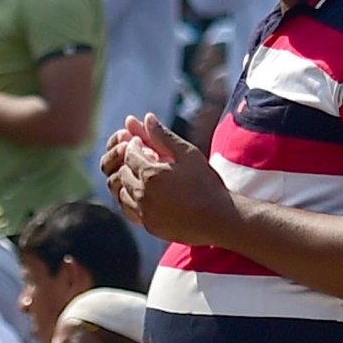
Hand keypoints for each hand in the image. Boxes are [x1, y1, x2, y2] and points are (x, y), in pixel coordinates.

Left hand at [105, 114, 236, 244]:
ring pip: (123, 193)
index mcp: (151, 174)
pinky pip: (130, 210)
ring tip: (146, 177)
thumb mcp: (188, 154)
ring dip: (130, 182)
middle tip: (145, 160)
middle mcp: (143, 194)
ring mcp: (144, 212)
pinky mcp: (148, 226)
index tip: (144, 145)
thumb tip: (147, 117)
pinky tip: (147, 195)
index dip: (135, 146)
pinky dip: (133, 200)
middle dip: (131, 164)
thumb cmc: (207, 183)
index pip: (130, 154)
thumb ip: (164, 136)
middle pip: (123, 173)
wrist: (219, 218)